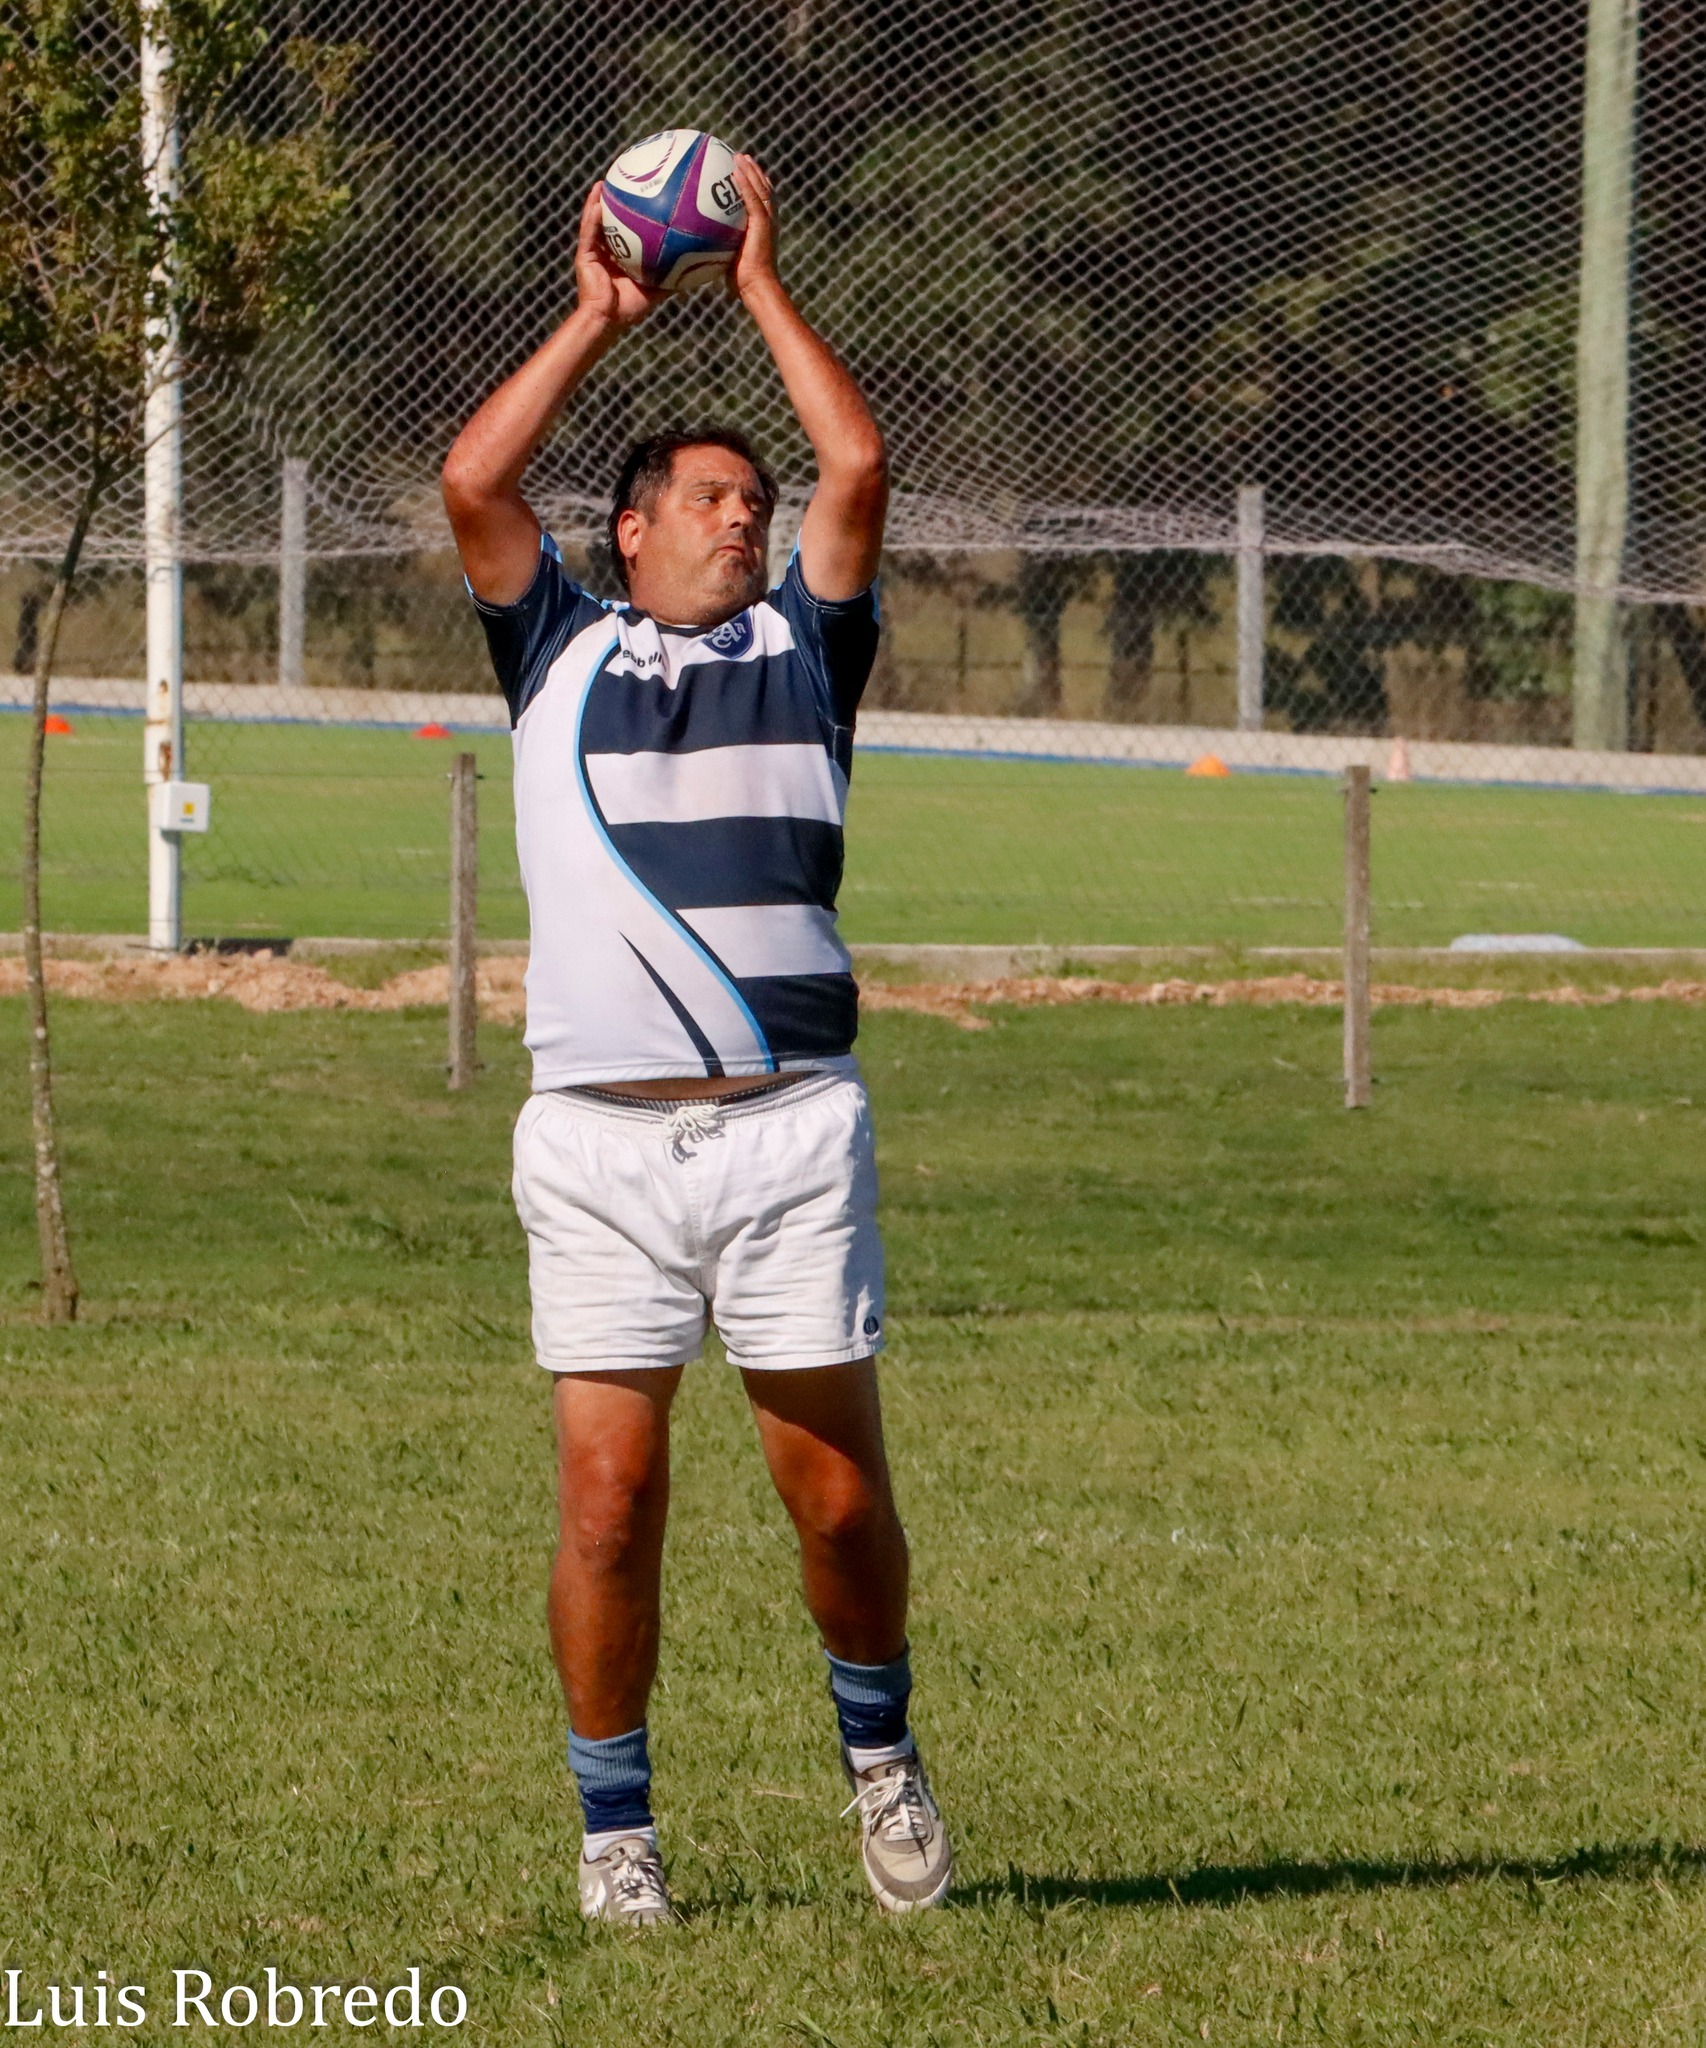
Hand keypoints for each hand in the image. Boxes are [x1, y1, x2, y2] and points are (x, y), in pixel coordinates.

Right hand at [574, 183, 664, 330]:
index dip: (627, 213)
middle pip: (606, 221)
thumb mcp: (656, 288)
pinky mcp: (584, 257)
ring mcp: (593, 253)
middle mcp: (604, 251)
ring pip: (593, 222)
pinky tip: (597, 203)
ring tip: (602, 183)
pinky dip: (592, 219)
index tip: (637, 195)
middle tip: (619, 181)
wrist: (609, 320)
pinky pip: (588, 234)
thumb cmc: (630, 308)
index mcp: (618, 256)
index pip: (623, 230)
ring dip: (595, 202)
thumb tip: (696, 268)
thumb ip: (672, 276)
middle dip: (611, 201)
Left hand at [730, 155, 782, 304]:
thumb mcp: (727, 257)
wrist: (757, 287)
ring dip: (750, 171)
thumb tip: (694, 243)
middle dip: (753, 171)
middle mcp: (768, 221)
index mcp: (763, 227)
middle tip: (740, 157)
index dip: (754, 184)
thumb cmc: (741, 281)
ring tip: (739, 157)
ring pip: (761, 188)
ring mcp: (767, 221)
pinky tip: (737, 170)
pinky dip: (747, 183)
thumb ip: (716, 244)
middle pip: (763, 188)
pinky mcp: (763, 224)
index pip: (761, 200)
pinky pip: (754, 198)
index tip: (742, 171)